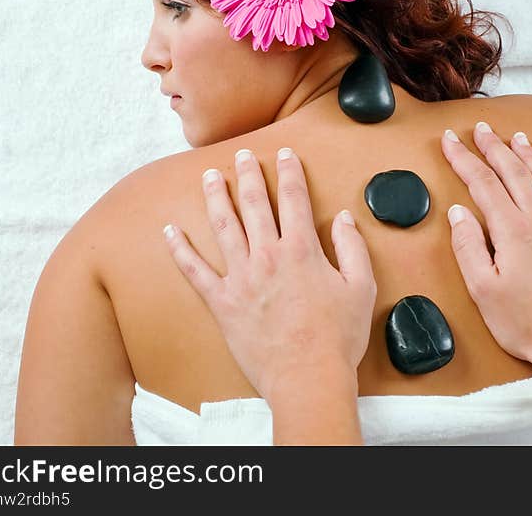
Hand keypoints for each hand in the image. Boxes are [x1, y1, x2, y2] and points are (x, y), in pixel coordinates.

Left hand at [163, 148, 376, 402]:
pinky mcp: (223, 302)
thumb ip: (352, 247)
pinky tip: (170, 231)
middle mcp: (267, 255)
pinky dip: (180, 249)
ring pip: (223, 227)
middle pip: (254, 204)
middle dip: (248, 175)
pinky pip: (195, 271)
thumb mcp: (361, 287)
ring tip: (209, 177)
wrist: (308, 377)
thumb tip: (344, 218)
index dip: (290, 172)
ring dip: (215, 198)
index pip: (294, 198)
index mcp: (301, 249)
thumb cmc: (338, 336)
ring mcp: (241, 277)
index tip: (285, 154)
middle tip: (241, 155)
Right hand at [441, 124, 531, 365]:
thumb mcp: (482, 289)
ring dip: (528, 157)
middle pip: (513, 173)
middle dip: (493, 148)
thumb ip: (468, 246)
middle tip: (480, 129)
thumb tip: (458, 213)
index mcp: (512, 230)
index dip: (463, 159)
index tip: (449, 140)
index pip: (481, 183)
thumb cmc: (524, 322)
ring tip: (517, 137)